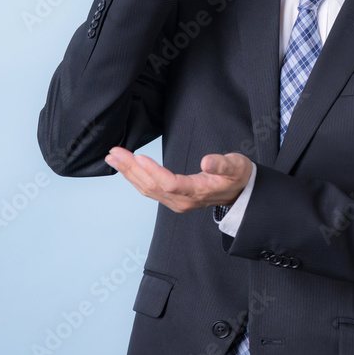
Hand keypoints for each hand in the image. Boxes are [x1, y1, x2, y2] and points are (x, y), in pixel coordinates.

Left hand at [103, 147, 252, 212]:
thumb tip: (207, 162)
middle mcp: (183, 200)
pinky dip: (135, 178)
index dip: (153, 171)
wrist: (239, 191)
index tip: (139, 156)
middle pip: (152, 186)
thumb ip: (222, 164)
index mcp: (198, 191)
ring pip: (147, 189)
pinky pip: (150, 190)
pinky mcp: (172, 199)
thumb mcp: (236, 166)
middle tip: (115, 153)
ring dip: (129, 173)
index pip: (170, 184)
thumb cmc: (237, 176)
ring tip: (113, 158)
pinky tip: (126, 169)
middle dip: (131, 169)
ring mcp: (176, 202)